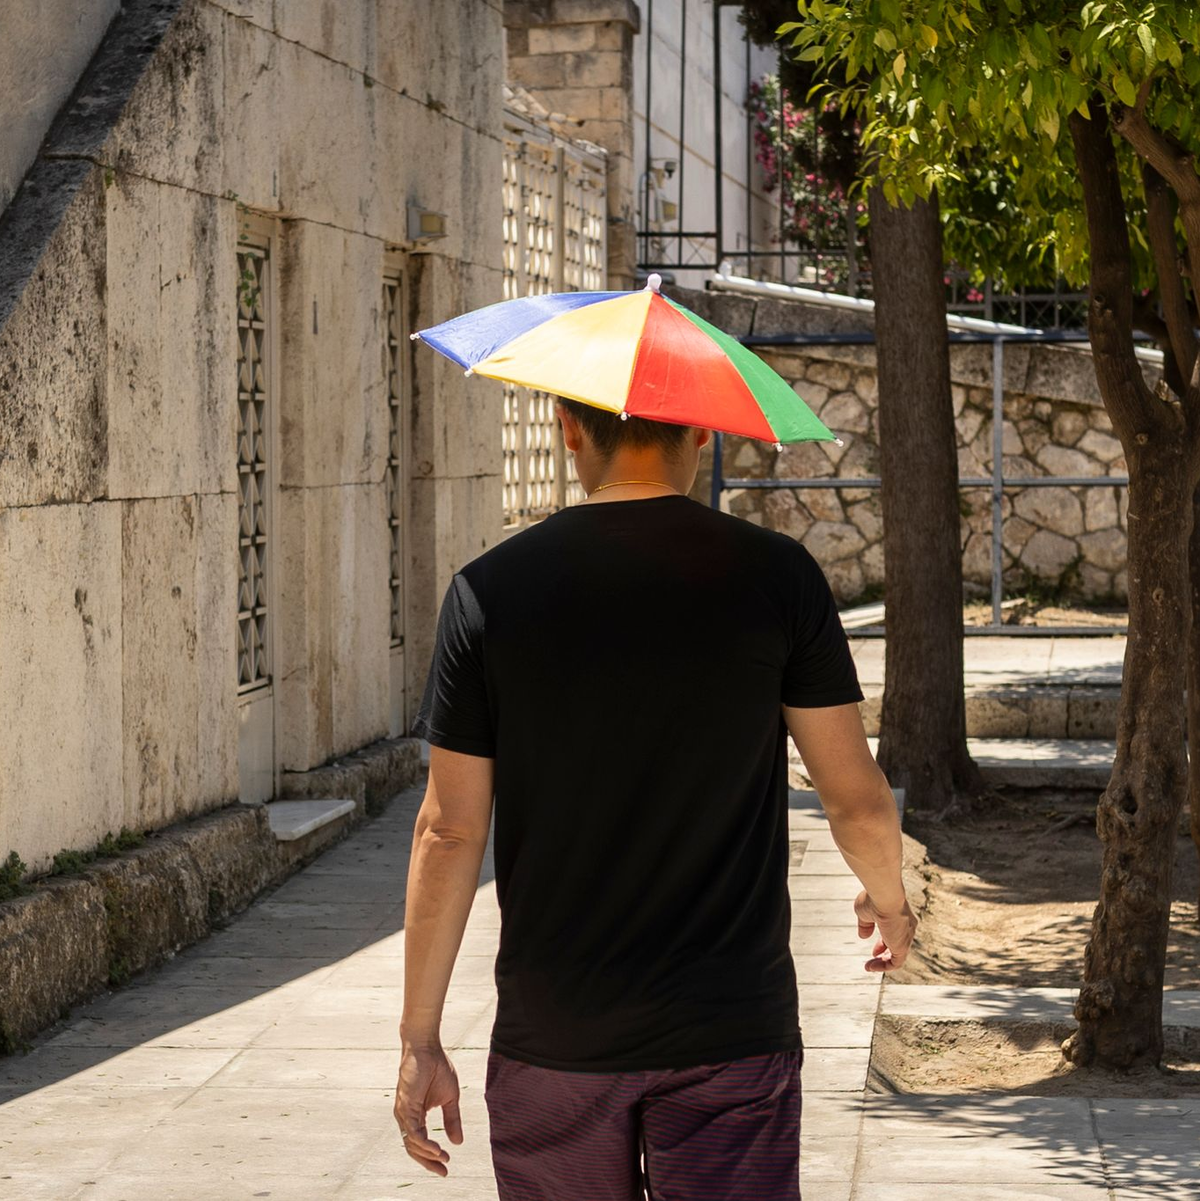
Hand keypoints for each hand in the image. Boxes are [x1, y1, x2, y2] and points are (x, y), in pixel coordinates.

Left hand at [394, 1044, 463, 1175]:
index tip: (447, 1166)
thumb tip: (457, 1142)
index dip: (433, 1157)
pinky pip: (413, 1132)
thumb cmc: (437, 1068)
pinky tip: (437, 1149)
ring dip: (428, 1155)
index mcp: (416, 1115)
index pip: (420, 1143)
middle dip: (429, 1162)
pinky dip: (424, 1143)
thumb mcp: (450, 1098)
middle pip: (413, 1148)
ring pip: (412, 1143)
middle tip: (443, 1171)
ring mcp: (404, 1113)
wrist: (428, 1048)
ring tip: (443, 1159)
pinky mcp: (405, 1106)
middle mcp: (406, 1117)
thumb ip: (452, 1120)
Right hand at [854, 891, 916, 971]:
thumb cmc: (874, 899)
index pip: (894, 933)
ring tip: (869, 967)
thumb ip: (864, 925)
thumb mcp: (864, 912)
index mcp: (900, 917)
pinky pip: (895, 963)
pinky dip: (883, 967)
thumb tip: (863, 936)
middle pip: (898, 945)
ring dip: (883, 963)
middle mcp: (906, 928)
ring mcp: (906, 938)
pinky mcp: (902, 946)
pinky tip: (871, 967)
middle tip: (874, 957)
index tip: (875, 950)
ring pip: (898, 956)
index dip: (883, 943)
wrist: (885, 895)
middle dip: (885, 953)